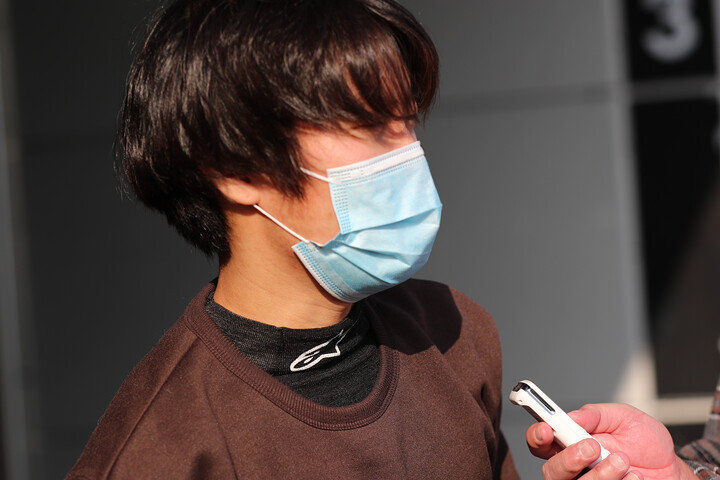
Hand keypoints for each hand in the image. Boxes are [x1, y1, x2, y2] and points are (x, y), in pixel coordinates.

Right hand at [526, 403, 697, 479]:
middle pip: (551, 471)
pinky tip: (635, 477)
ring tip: (623, 461)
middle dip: (569, 459)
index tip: (547, 429)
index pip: (540, 442)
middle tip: (592, 447)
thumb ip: (596, 414)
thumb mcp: (623, 416)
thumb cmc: (645, 442)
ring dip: (601, 474)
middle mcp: (574, 467)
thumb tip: (572, 415)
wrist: (672, 469)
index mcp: (569, 441)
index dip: (536, 436)